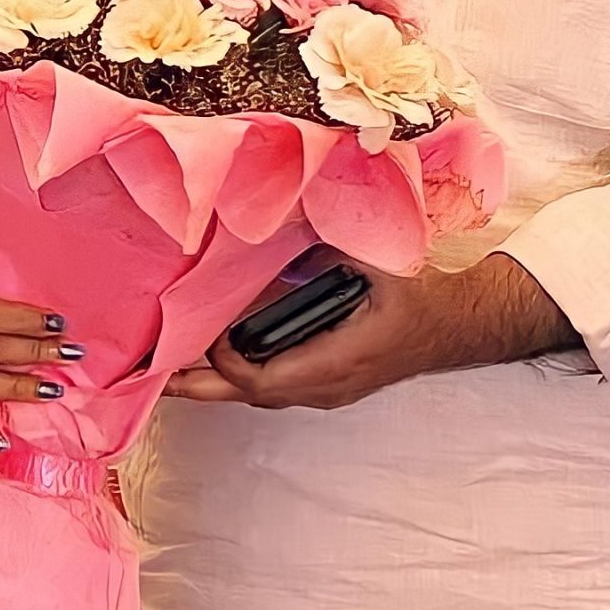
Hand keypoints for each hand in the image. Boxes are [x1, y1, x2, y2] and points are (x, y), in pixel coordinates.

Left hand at [167, 254, 573, 410]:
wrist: (456, 325)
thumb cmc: (421, 295)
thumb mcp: (381, 262)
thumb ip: (335, 241)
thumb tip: (289, 213)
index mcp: (338, 360)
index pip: (263, 379)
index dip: (227, 361)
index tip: (208, 331)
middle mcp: (328, 385)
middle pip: (250, 397)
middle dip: (200, 388)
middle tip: (152, 378)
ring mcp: (327, 390)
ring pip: (260, 395)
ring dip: (217, 382)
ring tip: (172, 369)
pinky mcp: (327, 383)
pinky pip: (274, 387)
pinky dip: (239, 375)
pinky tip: (217, 356)